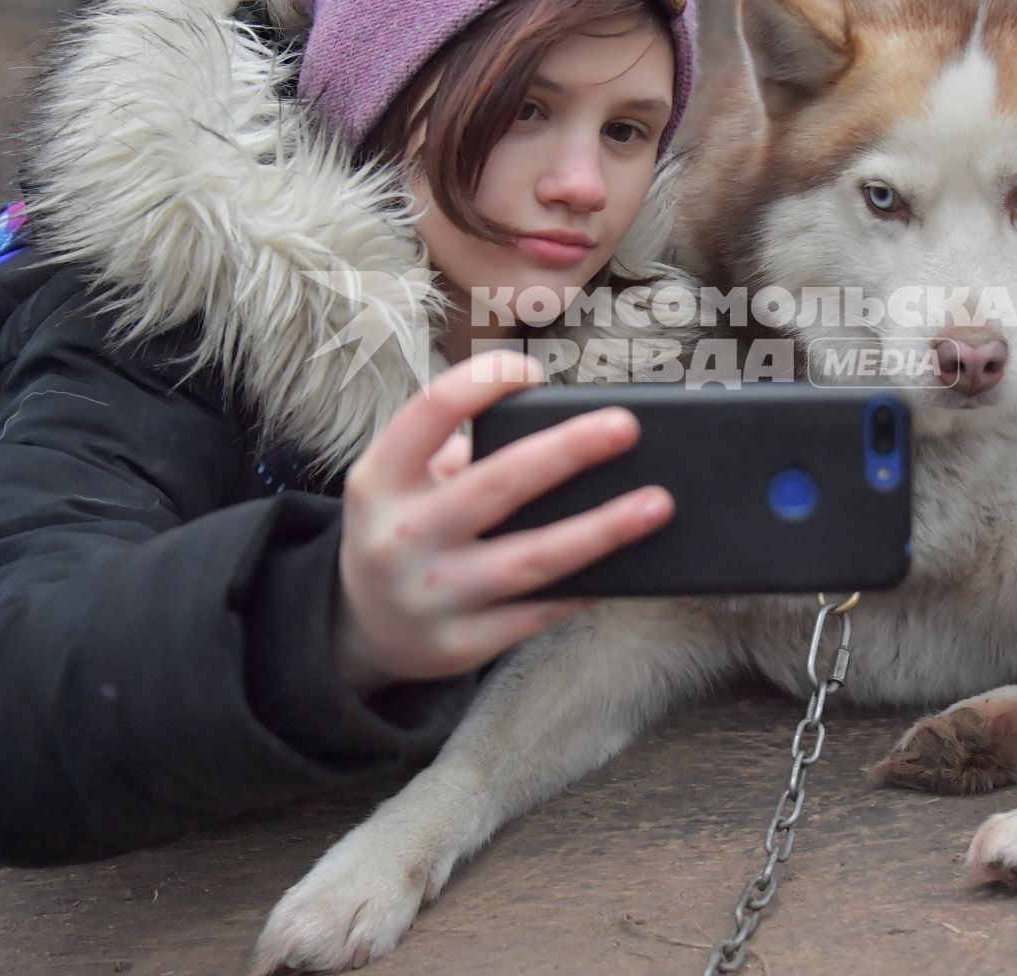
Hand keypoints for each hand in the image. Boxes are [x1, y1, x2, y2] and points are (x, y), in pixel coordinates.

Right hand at [333, 350, 672, 695]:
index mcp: (379, 479)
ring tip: (657, 504)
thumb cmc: (405, 529)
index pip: (431, 410)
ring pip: (531, 559)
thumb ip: (459, 453)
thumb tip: (562, 425)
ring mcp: (431, 597)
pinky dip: (586, 585)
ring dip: (601, 529)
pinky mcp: (460, 645)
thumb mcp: (400, 483)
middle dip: (567, 451)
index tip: (533, 372)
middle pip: (496, 483)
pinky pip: (538, 612)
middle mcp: (400, 537)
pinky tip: (628, 562)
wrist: (359, 628)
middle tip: (626, 426)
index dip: (483, 381)